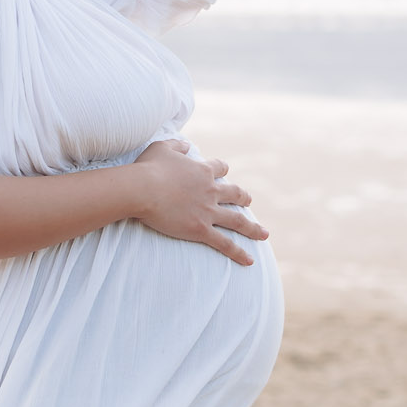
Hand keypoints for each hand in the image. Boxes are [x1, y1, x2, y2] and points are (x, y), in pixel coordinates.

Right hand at [129, 139, 267, 264]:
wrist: (143, 189)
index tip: (224, 171)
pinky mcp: (200, 229)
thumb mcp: (162, 147)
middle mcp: (210, 191)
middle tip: (249, 201)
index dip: (222, 169)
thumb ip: (177, 145)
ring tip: (263, 234)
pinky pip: (224, 243)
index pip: (219, 168)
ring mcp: (208, 211)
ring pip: (237, 221)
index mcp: (202, 171)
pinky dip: (238, 253)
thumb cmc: (149, 168)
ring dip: (252, 228)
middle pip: (235, 194)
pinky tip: (250, 261)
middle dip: (243, 198)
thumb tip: (187, 145)